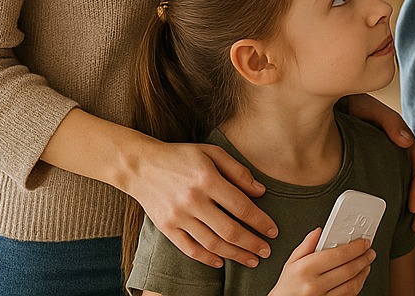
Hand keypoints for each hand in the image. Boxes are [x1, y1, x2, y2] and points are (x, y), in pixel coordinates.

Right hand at [128, 138, 277, 268]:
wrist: (141, 166)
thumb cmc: (180, 156)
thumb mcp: (211, 152)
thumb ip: (237, 171)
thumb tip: (261, 192)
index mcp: (207, 179)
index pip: (241, 206)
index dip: (260, 221)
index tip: (273, 231)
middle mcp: (193, 200)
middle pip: (229, 230)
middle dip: (252, 243)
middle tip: (267, 251)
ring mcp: (178, 217)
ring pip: (212, 243)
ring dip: (235, 255)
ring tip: (251, 260)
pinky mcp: (166, 228)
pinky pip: (190, 249)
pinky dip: (207, 258)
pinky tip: (221, 262)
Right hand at [271, 228, 374, 295]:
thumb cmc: (287, 287)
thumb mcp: (291, 262)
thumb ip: (306, 245)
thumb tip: (319, 231)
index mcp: (305, 269)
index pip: (337, 255)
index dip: (354, 247)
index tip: (363, 242)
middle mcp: (315, 285)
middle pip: (348, 269)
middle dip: (363, 258)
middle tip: (369, 251)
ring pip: (351, 285)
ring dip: (363, 272)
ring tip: (367, 263)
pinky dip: (357, 285)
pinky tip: (358, 278)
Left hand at [338, 93, 414, 232]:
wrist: (327, 100)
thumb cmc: (346, 103)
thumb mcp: (366, 107)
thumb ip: (388, 121)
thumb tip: (408, 142)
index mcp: (400, 135)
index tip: (411, 208)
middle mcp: (400, 146)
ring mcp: (392, 155)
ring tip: (413, 227)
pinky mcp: (381, 162)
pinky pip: (400, 183)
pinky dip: (404, 199)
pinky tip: (400, 216)